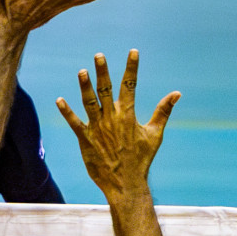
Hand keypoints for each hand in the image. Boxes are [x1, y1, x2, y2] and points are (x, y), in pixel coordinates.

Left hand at [57, 50, 179, 201]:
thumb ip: (163, 112)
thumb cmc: (141, 159)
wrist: (126, 184)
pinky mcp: (85, 139)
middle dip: (103, 71)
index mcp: (128, 115)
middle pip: (106, 90)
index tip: (133, 51)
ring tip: (82, 71)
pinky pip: (74, 123)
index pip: (131, 86)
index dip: (132, 68)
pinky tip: (59, 100)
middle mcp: (112, 119)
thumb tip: (177, 93)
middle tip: (99, 55)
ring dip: (85, 87)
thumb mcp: (155, 134)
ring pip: (89, 103)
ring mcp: (98, 128)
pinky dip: (67, 112)